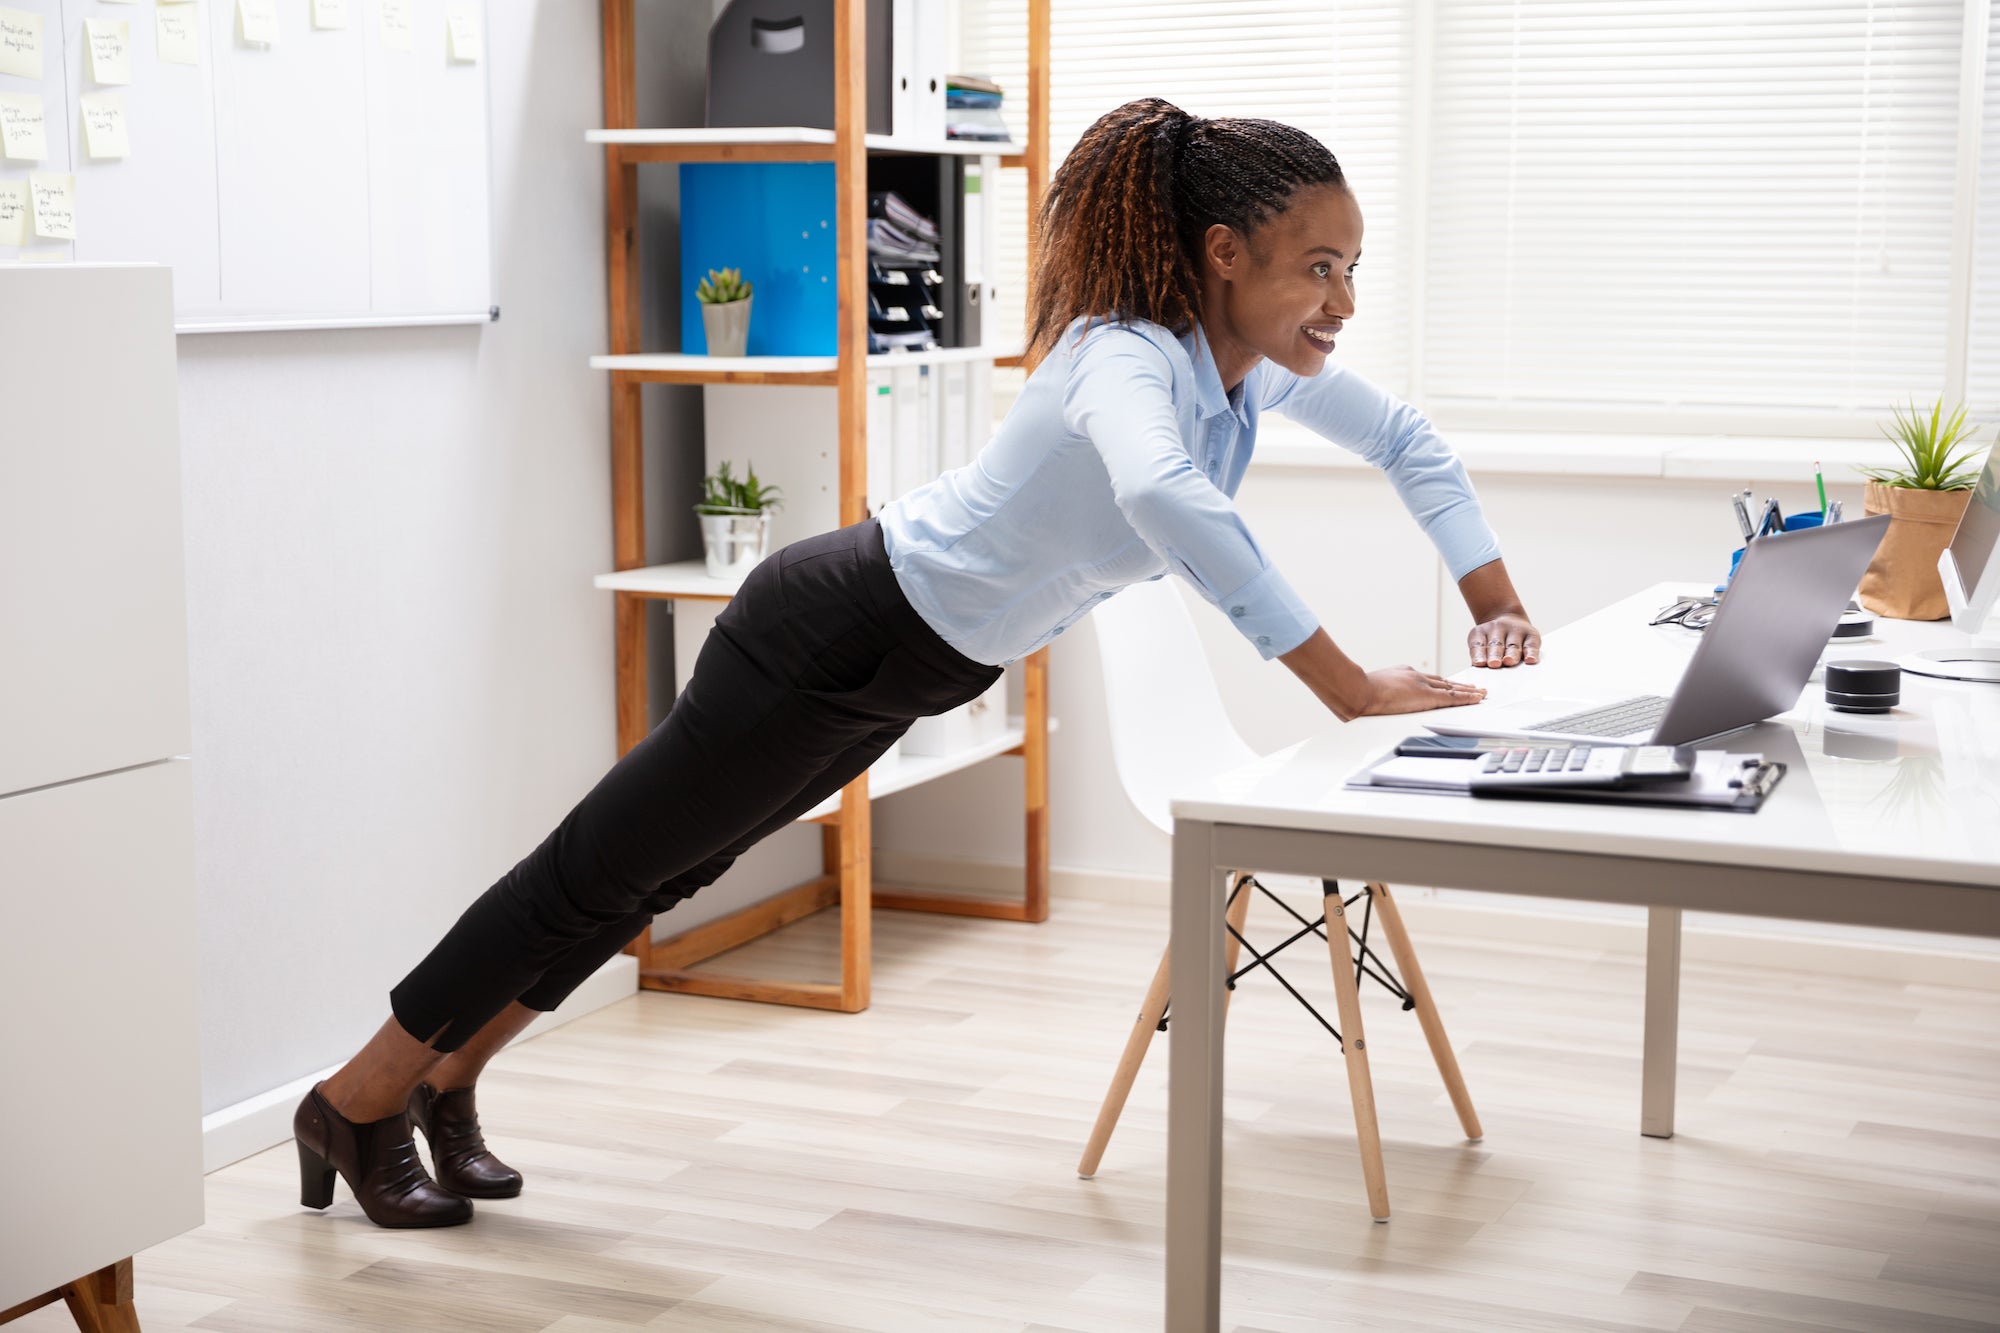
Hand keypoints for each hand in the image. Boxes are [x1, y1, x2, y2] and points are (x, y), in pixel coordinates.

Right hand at [1358, 666, 1487, 715]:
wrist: (1357, 691)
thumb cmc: (1356, 694)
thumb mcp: (1367, 692)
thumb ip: (1374, 696)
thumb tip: (1366, 706)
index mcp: (1401, 673)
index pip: (1425, 679)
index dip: (1438, 683)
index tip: (1445, 685)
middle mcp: (1415, 676)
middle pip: (1442, 681)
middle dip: (1457, 685)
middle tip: (1472, 687)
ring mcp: (1422, 685)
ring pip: (1451, 688)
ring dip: (1468, 691)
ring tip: (1481, 692)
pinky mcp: (1427, 697)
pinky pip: (1453, 698)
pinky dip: (1468, 698)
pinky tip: (1478, 698)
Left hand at [1468, 613, 1540, 668]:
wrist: (1508, 618)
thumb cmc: (1492, 643)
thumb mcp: (1481, 645)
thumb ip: (1480, 658)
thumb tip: (1482, 673)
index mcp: (1480, 632)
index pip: (1478, 645)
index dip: (1478, 654)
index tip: (1479, 664)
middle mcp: (1497, 628)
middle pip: (1496, 644)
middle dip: (1495, 655)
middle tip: (1494, 664)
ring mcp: (1515, 630)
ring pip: (1513, 645)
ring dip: (1511, 654)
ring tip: (1509, 661)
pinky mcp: (1531, 634)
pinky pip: (1531, 645)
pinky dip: (1531, 653)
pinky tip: (1530, 660)